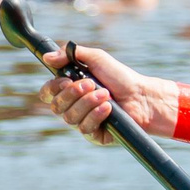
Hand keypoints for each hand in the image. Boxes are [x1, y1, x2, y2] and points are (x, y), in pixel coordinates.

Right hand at [39, 43, 159, 142]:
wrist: (142, 95)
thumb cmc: (120, 77)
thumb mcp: (96, 58)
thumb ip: (71, 55)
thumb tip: (47, 57)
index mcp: (70, 89)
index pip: (48, 93)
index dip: (52, 88)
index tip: (66, 80)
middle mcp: (74, 106)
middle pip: (56, 107)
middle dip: (73, 94)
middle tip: (91, 84)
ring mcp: (83, 121)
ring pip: (70, 118)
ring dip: (88, 103)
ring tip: (106, 94)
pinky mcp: (95, 135)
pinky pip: (84, 128)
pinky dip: (96, 115)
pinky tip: (108, 108)